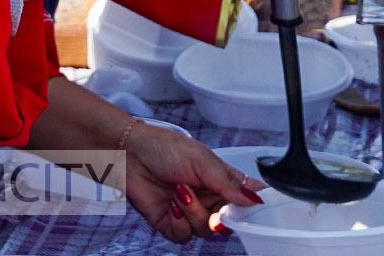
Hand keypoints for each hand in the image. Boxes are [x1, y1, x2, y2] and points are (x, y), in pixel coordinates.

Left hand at [122, 120, 265, 241]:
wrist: (128, 153)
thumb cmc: (164, 147)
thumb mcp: (202, 160)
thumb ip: (229, 182)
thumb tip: (255, 198)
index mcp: (221, 180)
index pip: (246, 199)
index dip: (251, 208)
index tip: (252, 209)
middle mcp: (208, 198)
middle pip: (228, 221)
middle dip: (220, 216)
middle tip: (215, 208)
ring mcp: (190, 211)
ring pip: (206, 231)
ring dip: (194, 213)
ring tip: (180, 191)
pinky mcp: (170, 223)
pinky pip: (184, 236)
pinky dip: (179, 222)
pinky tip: (171, 204)